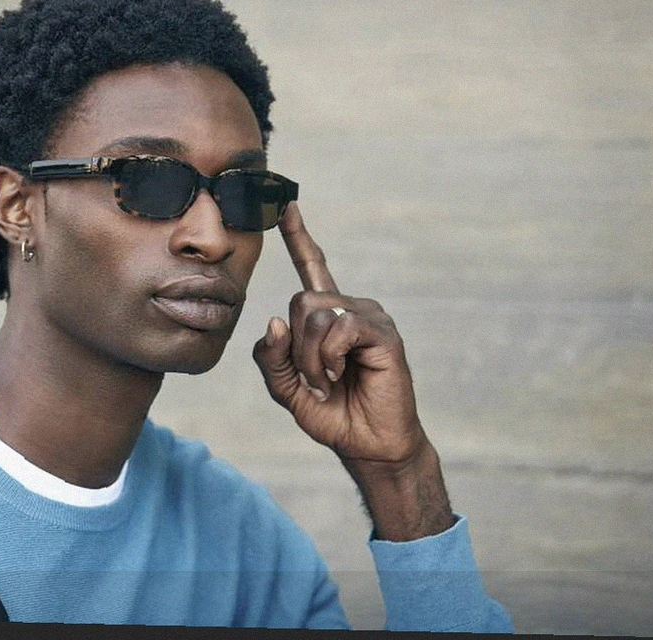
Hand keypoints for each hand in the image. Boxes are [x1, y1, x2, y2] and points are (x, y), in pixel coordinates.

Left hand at [252, 203, 452, 539]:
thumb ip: (270, 357)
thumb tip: (274, 321)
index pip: (312, 268)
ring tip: (329, 381)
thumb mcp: (285, 388)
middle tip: (315, 379)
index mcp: (327, 316)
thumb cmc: (331, 414)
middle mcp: (349, 308)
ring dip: (312, 358)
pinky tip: (340, 375)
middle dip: (296, 347)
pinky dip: (329, 357)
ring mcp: (368, 317)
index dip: (299, 238)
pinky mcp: (382, 333)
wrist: (367, 445)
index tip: (287, 207)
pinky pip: (339, 328)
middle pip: (300, 301)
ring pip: (315, 315)